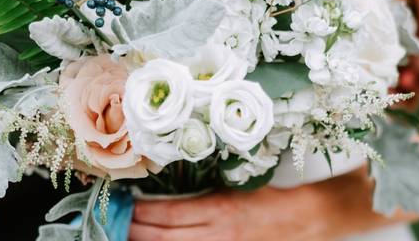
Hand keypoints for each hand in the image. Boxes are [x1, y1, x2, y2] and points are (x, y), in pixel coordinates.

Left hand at [129, 170, 385, 240]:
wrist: (307, 219)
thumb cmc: (270, 194)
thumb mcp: (236, 183)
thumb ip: (202, 189)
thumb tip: (163, 185)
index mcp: (219, 209)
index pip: (168, 214)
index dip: (139, 212)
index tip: (120, 203)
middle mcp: (217, 234)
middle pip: (163, 238)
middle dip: (134, 230)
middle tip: (111, 220)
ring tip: (123, 234)